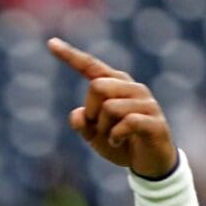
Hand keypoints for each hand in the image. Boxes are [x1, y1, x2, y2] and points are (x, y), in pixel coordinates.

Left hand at [48, 37, 177, 178]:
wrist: (149, 163)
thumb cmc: (119, 143)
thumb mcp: (93, 136)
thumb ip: (81, 123)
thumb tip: (76, 114)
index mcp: (115, 85)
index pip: (91, 66)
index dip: (70, 55)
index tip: (50, 43)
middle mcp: (132, 88)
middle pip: (97, 86)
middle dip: (91, 112)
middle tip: (99, 129)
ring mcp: (146, 103)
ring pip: (110, 107)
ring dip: (103, 129)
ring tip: (113, 138)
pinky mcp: (155, 121)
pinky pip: (127, 122)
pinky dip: (116, 136)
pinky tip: (118, 142)